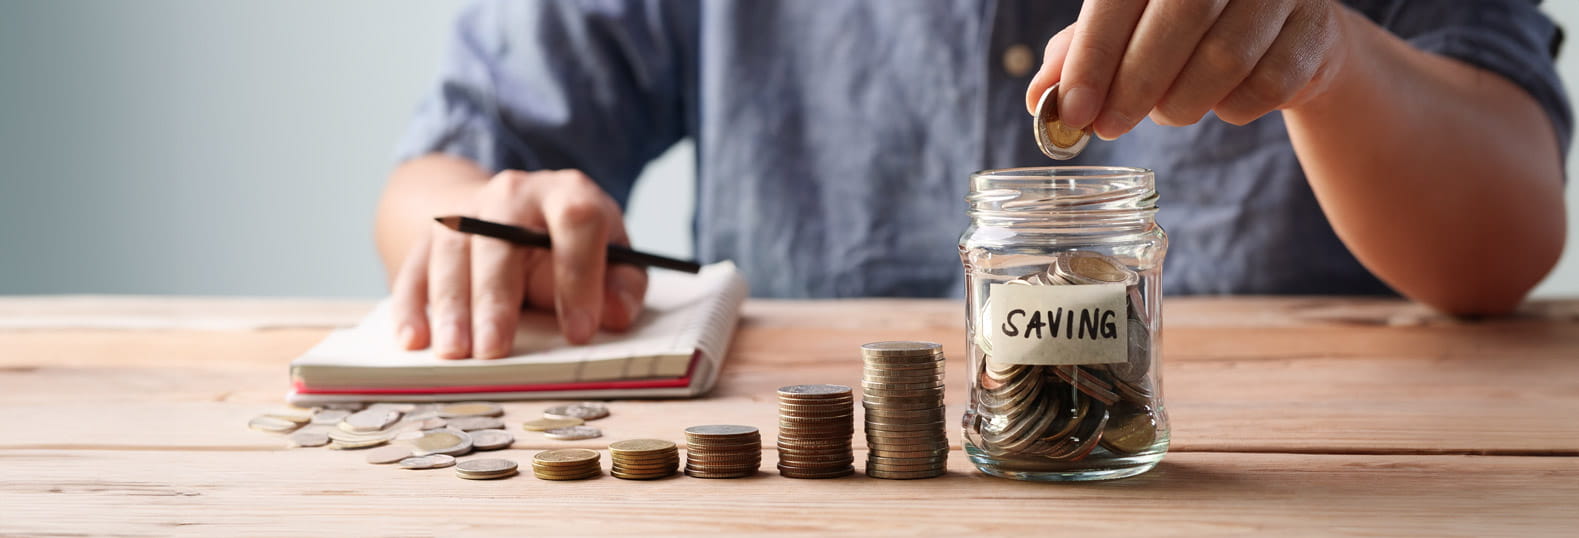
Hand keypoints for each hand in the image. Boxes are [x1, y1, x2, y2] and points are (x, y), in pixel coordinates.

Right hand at [389, 169, 646, 357]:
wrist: (510, 209)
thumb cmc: (569, 244)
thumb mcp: (612, 256)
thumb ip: (622, 285)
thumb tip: (616, 316)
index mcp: (567, 193)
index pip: (576, 221)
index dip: (579, 276)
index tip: (580, 331)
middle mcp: (513, 194)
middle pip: (501, 240)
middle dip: (497, 297)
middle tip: (494, 350)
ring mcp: (467, 211)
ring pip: (452, 253)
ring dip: (451, 306)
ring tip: (454, 351)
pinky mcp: (431, 235)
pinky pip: (414, 267)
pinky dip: (411, 305)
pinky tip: (413, 339)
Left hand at [1026, 0, 1348, 138]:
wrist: (1286, 30)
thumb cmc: (1189, 25)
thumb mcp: (1130, 25)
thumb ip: (1083, 51)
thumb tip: (1040, 98)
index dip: (1093, 55)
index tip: (1072, 110)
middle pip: (1179, 22)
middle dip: (1133, 87)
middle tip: (1107, 127)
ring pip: (1224, 60)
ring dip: (1181, 103)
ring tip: (1165, 111)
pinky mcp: (1319, 31)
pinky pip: (1265, 86)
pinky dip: (1230, 108)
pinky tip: (1218, 100)